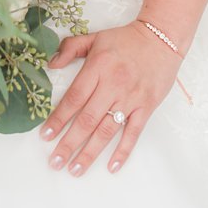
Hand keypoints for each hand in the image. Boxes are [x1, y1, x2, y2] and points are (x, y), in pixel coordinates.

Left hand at [39, 20, 180, 176]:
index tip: (45, 136)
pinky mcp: (147, 106)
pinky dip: (123, 151)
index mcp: (98, 67)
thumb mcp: (96, 37)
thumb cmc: (126, 40)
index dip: (58, 119)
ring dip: (90, 153)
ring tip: (75, 170)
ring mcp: (131, 97)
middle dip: (69, 144)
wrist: (162, 37)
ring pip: (107, 130)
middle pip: (87, 119)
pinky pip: (133, 132)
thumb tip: (51, 64)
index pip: (74, 98)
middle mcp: (113, 84)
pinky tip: (112, 167)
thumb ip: (71, 48)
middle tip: (55, 162)